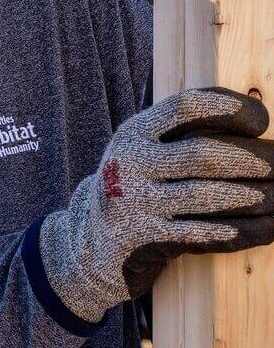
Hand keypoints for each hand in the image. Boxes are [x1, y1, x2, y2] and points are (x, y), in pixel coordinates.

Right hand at [40, 87, 273, 323]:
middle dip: (253, 160)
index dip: (228, 108)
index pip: (184, 107)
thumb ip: (180, 137)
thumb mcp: (143, 153)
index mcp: (134, 133)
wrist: (90, 240)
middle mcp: (130, 162)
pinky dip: (241, 231)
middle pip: (203, 154)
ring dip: (255, 197)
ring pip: (207, 196)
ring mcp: (135, 201)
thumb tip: (252, 125)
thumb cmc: (135, 188)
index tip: (261, 120)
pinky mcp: (144, 236)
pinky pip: (203, 234)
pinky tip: (266, 227)